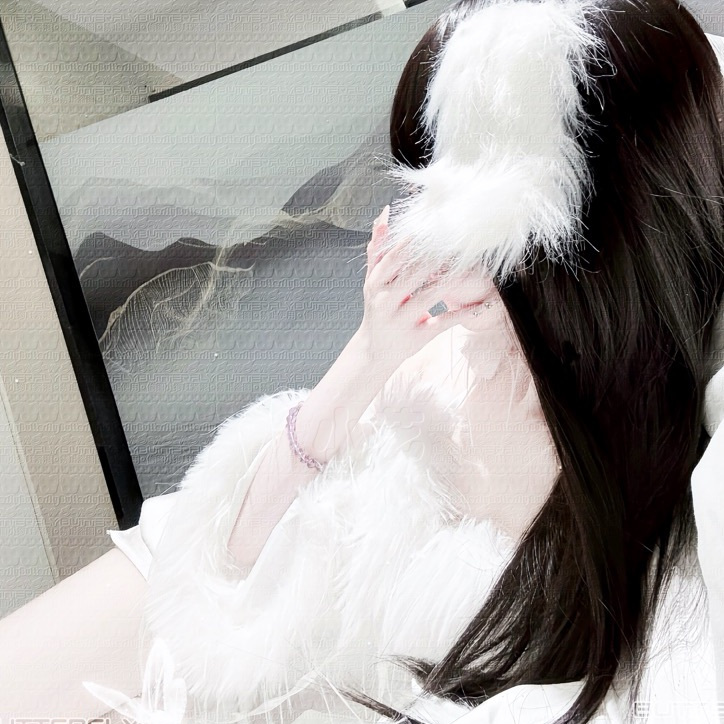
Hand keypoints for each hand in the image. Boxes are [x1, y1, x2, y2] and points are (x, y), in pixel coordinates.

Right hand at [357, 205, 495, 366]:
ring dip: (452, 280)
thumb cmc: (378, 309)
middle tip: (460, 240)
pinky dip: (465, 313)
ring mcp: (402, 320)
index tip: (436, 225)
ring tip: (473, 266)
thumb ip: (378, 249)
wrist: (373, 352)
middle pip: (414, 273)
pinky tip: (485, 304)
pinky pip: (444, 322)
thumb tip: (385, 214)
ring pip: (429, 295)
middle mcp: (386, 301)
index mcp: (376, 283)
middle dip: (437, 257)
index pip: (396, 257)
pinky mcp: (418, 336)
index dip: (415, 241)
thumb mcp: (372, 281)